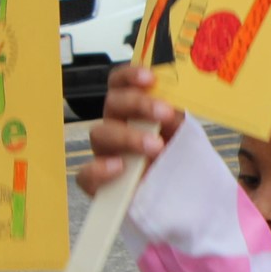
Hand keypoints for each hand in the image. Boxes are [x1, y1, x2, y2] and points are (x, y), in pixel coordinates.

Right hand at [74, 66, 184, 196]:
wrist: (179, 196)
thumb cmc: (175, 160)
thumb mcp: (184, 134)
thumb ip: (180, 117)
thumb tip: (184, 98)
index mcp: (132, 111)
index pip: (120, 84)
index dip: (129, 76)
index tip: (150, 77)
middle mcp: (115, 127)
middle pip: (112, 104)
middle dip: (138, 104)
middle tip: (164, 113)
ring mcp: (105, 153)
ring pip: (100, 134)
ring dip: (129, 136)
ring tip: (156, 146)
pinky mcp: (100, 183)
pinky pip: (86, 175)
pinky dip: (100, 169)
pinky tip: (120, 167)